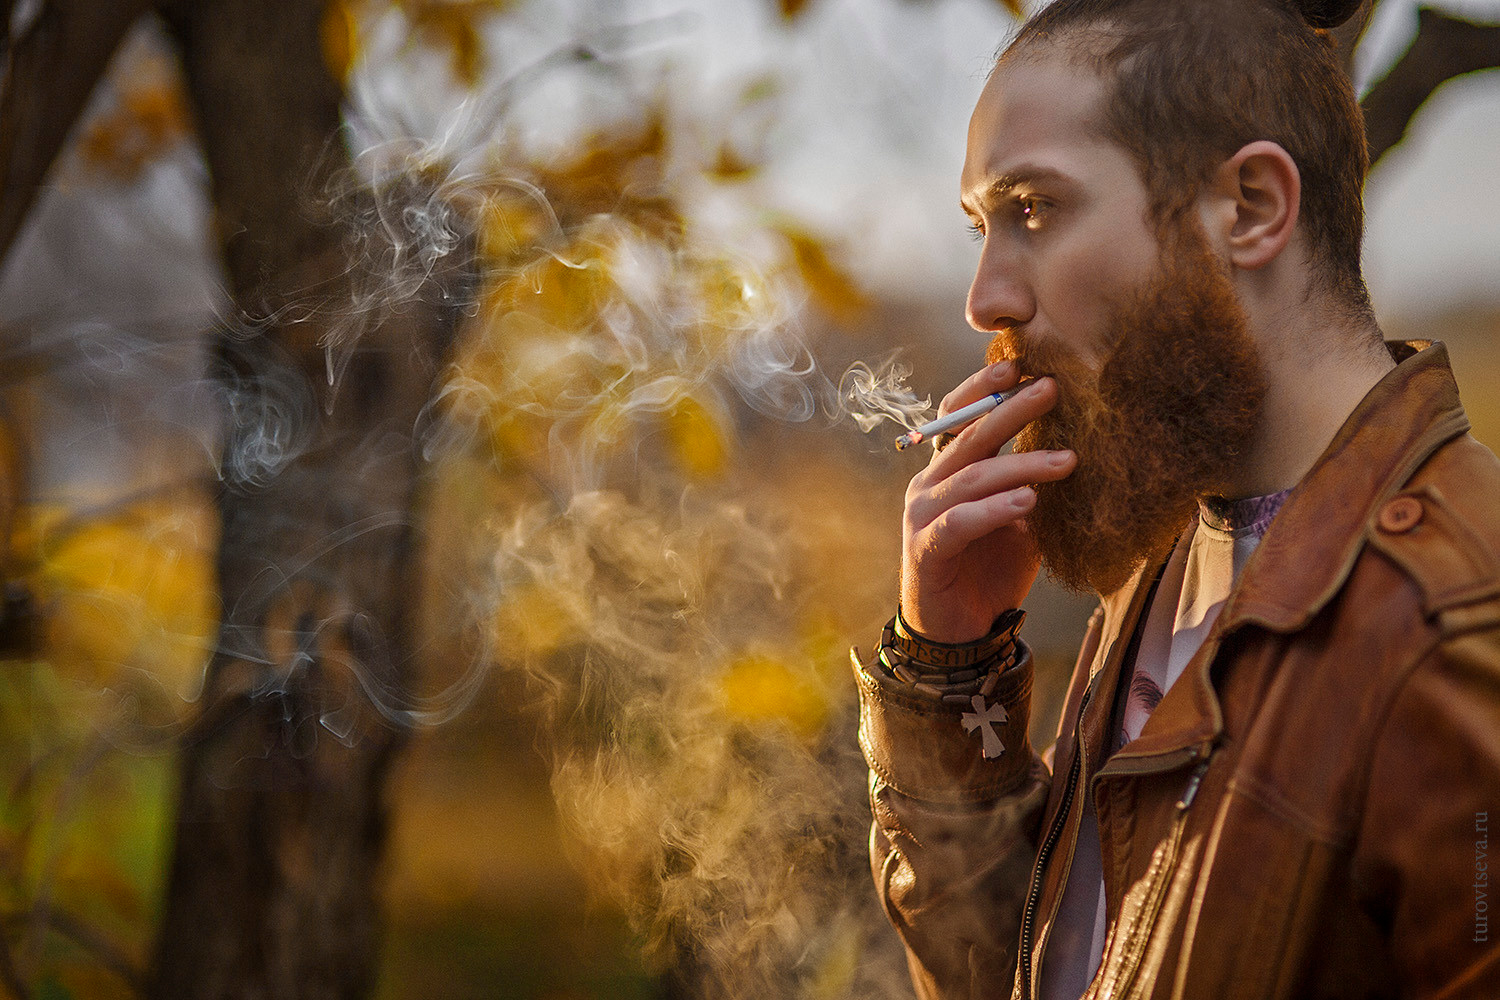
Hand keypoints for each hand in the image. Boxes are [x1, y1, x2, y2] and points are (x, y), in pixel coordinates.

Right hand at [900, 360, 1074, 642]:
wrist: (957, 633)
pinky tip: (1027, 503)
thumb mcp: (1019, 520)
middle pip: (969, 437)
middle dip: (1011, 411)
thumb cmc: (988, 570)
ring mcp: (923, 515)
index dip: (982, 390)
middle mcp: (929, 485)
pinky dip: (994, 510)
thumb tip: (1080, 449)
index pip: (957, 417)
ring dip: (1021, 466)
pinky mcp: (927, 549)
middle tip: (1052, 389)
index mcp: (947, 471)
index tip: (1018, 366)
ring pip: (973, 478)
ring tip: (1066, 461)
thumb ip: (1033, 485)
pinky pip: (961, 522)